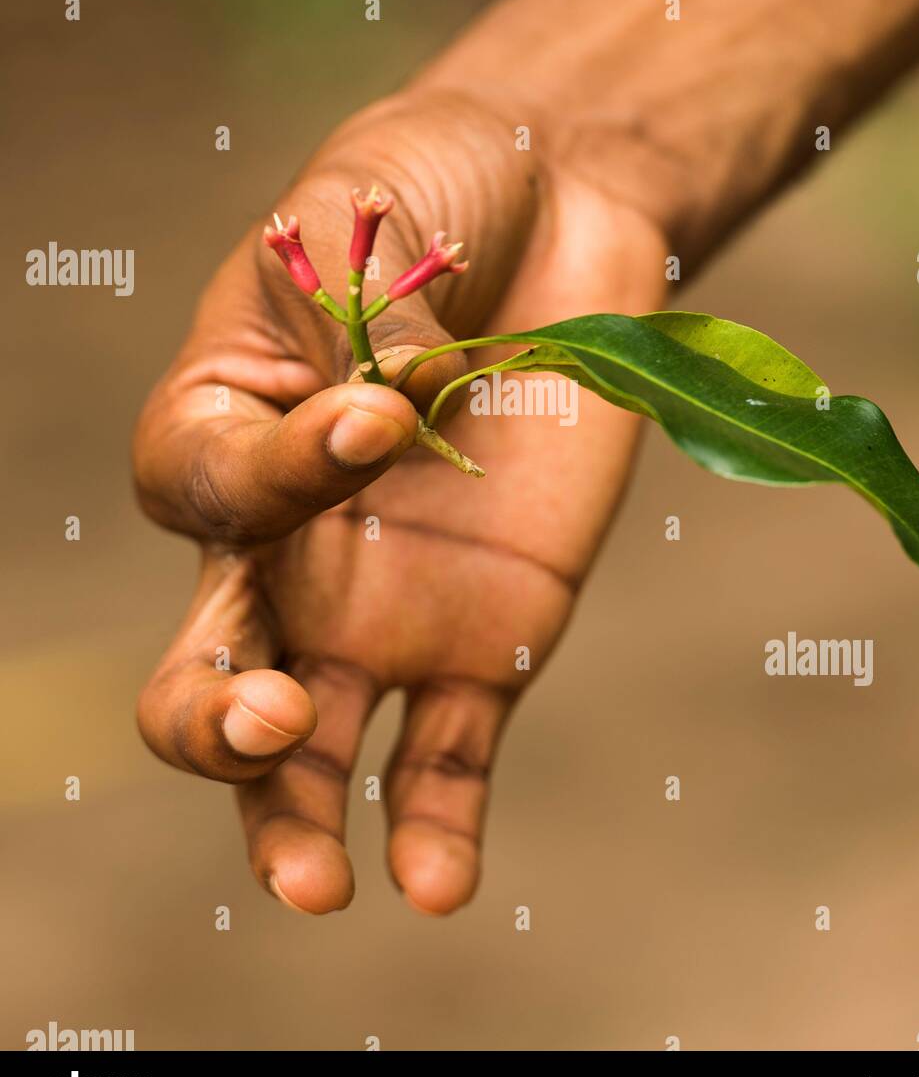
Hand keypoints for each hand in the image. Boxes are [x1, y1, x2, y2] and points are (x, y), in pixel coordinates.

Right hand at [133, 90, 668, 914]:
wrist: (553, 213)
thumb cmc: (431, 193)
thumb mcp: (368, 204)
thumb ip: (356, 304)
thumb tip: (391, 410)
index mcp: (227, 424)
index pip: (208, 485)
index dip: (281, 469)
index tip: (383, 409)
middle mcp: (288, 541)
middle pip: (206, 665)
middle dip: (214, 717)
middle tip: (268, 717)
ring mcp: (381, 605)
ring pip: (308, 750)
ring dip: (294, 822)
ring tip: (318, 881)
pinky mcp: (488, 638)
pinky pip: (447, 751)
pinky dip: (438, 821)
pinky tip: (440, 883)